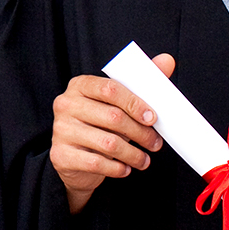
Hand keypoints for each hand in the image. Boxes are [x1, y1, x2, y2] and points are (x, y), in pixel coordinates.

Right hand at [50, 55, 171, 213]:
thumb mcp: (119, 103)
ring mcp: (61, 130)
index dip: (135, 103)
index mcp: (80, 86)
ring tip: (144, 159)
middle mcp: (66, 104)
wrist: (74, 157)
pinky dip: (118, 169)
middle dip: (142, 133)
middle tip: (155, 143)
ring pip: (108, 143)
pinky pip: (98, 164)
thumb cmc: (100, 124)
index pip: (110, 88)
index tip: (153, 117)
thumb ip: (141, 83)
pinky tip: (125, 168)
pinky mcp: (61, 155)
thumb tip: (167, 60)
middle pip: (113, 117)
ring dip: (134, 154)